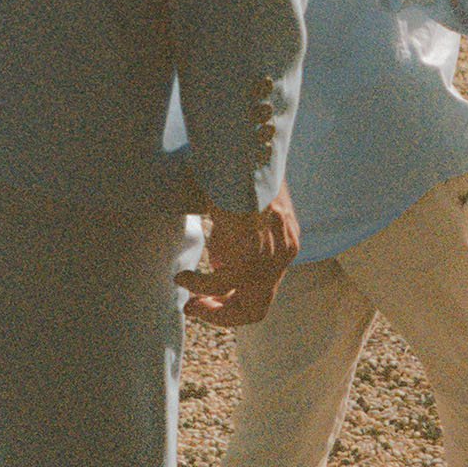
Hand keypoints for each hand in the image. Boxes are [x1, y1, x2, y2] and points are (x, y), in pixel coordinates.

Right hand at [179, 184, 299, 329]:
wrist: (244, 152)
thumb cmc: (239, 171)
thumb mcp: (244, 211)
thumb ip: (237, 240)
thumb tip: (220, 262)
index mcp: (285, 242)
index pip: (264, 290)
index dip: (235, 302)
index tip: (208, 299)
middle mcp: (283, 254)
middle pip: (257, 308)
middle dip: (223, 314)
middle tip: (195, 308)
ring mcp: (270, 257)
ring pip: (241, 304)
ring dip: (209, 307)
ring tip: (187, 298)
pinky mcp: (251, 255)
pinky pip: (219, 284)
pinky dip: (196, 285)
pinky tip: (182, 276)